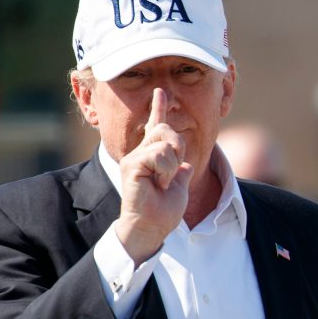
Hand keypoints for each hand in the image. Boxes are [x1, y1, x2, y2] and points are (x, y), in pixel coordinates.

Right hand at [115, 88, 193, 264]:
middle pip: (167, 130)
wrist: (151, 227)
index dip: (159, 108)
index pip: (157, 126)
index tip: (159, 91)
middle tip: (171, 175)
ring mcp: (135, 157)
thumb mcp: (180, 186)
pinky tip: (158, 184)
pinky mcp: (131, 164)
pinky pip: (158, 155)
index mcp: (154, 155)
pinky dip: (165, 171)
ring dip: (172, 167)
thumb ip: (181, 171)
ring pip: (166, 143)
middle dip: (178, 151)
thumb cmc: (163, 212)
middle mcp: (141, 152)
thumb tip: (186, 165)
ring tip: (162, 183)